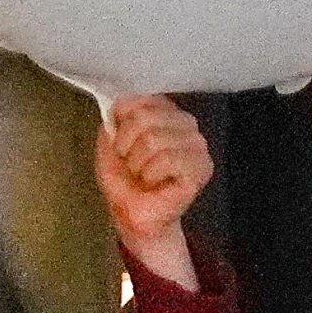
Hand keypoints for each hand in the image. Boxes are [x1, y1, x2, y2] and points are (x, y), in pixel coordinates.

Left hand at [94, 95, 211, 291]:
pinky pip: (169, 159)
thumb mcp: (109, 139)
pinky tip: (156, 182)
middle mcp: (185, 123)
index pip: (137, 99)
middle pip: (144, 117)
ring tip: (144, 175)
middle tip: (132, 164)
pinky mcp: (202, 168)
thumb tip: (120, 102)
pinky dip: (152, 174)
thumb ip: (116, 114)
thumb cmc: (123, 177)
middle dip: (127, 146)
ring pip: (154, 139)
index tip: (121, 144)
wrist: (131, 212)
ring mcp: (198, 145)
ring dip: (139, 163)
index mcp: (164, 110)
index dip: (121, 125)